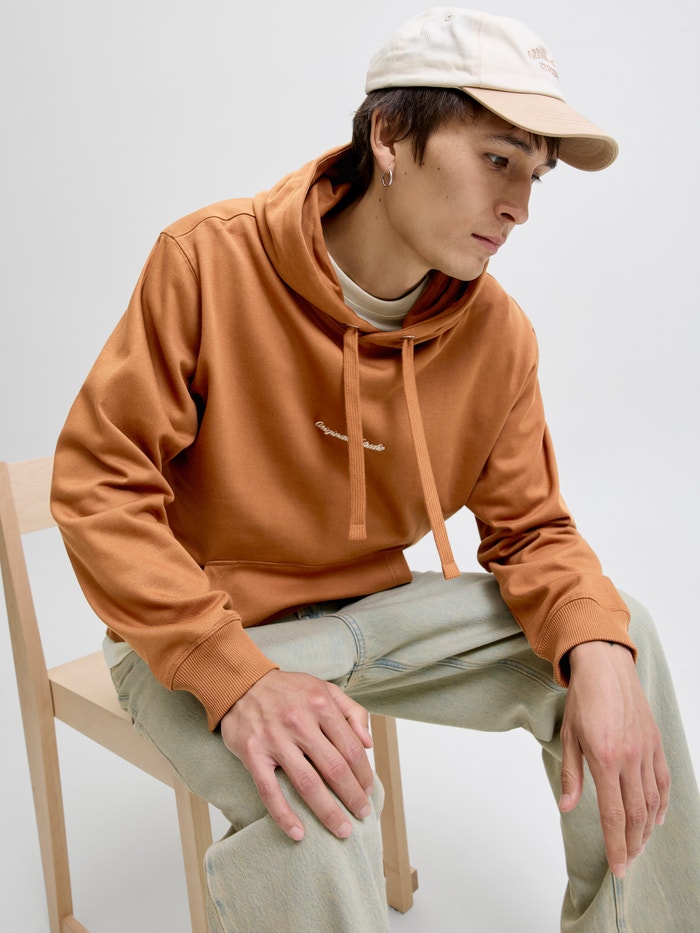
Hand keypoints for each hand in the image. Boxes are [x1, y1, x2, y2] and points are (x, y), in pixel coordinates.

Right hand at [220, 669, 374, 840]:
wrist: (241, 682)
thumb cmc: (288, 690)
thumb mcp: (324, 688)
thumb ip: (351, 711)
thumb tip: (368, 743)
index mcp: (321, 705)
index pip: (351, 748)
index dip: (363, 774)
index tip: (368, 791)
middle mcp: (300, 722)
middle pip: (334, 768)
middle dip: (352, 796)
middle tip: (362, 814)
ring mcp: (275, 739)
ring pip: (307, 783)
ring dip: (327, 811)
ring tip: (341, 829)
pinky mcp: (252, 753)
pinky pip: (270, 791)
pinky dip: (284, 815)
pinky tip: (298, 833)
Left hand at [559, 641, 669, 876]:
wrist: (606, 667)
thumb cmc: (583, 700)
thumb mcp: (568, 735)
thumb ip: (571, 773)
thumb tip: (567, 806)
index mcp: (604, 758)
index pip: (613, 814)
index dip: (616, 845)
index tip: (617, 867)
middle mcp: (629, 759)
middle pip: (636, 814)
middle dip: (632, 844)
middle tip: (627, 861)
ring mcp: (646, 752)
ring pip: (652, 802)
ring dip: (646, 829)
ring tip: (638, 845)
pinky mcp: (655, 744)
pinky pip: (663, 781)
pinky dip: (662, 804)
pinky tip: (656, 818)